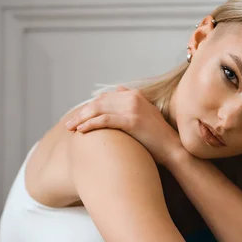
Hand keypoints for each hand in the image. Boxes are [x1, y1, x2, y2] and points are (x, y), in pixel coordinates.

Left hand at [65, 86, 182, 167]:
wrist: (173, 149)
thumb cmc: (157, 138)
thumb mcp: (145, 115)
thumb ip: (131, 102)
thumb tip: (117, 92)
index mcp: (135, 95)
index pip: (105, 97)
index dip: (90, 107)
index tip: (79, 117)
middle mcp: (133, 98)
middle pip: (99, 102)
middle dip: (82, 112)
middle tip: (69, 124)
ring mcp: (132, 108)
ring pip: (99, 109)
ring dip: (82, 118)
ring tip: (71, 128)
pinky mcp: (132, 120)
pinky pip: (104, 120)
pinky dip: (90, 124)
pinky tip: (81, 131)